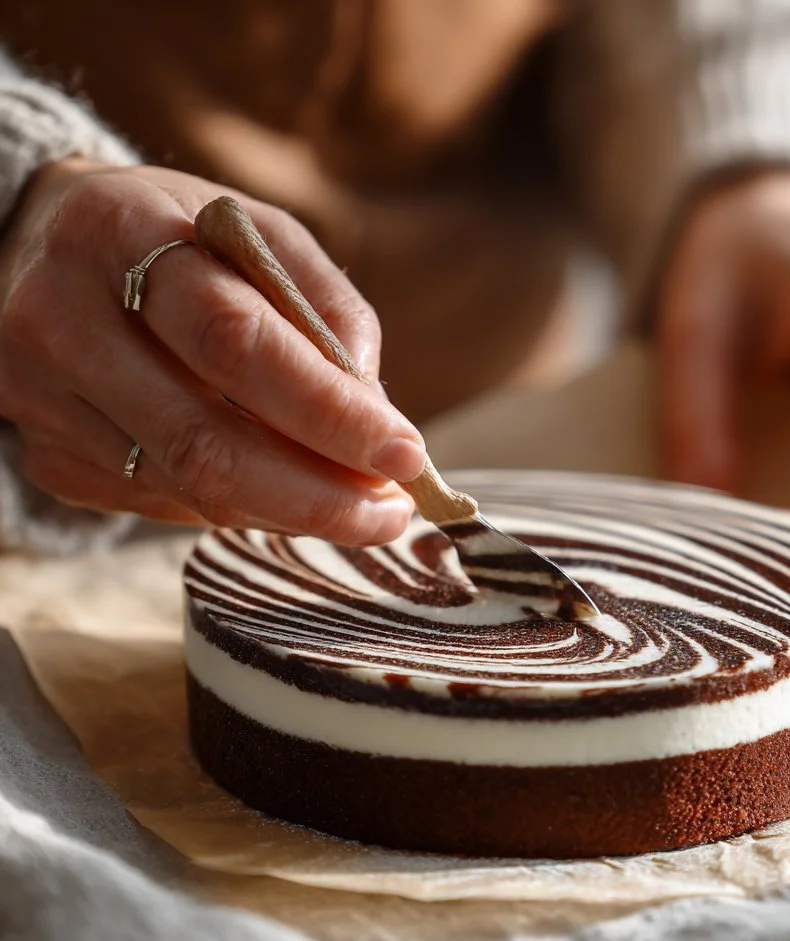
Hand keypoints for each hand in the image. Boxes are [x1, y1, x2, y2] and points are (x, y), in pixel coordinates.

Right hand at [0, 159, 425, 543]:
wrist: (40, 247)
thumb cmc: (173, 239)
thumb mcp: (255, 233)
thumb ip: (325, 308)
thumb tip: (376, 411)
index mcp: (123, 236)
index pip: (236, 344)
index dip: (329, 413)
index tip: (405, 454)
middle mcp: (65, 321)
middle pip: (206, 443)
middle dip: (318, 495)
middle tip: (389, 512)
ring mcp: (46, 398)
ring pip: (190, 490)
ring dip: (291, 510)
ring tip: (355, 504)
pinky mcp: (50, 456)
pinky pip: (167, 506)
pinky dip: (244, 507)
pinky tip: (280, 489)